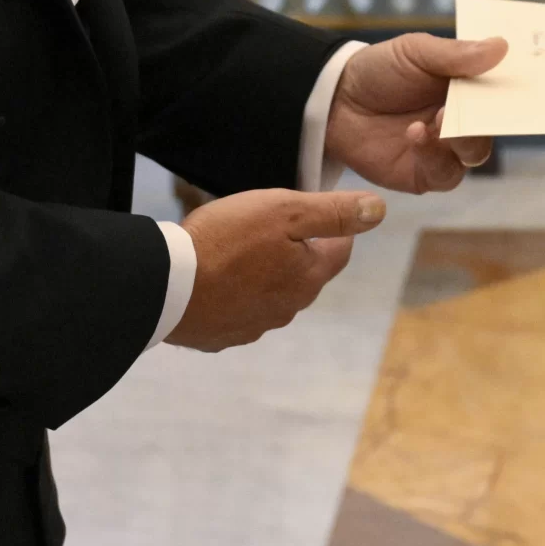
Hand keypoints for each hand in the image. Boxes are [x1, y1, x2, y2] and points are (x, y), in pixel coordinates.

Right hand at [165, 188, 384, 351]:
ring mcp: (253, 327)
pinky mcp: (221, 336)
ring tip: (243, 250)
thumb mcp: (285, 210)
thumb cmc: (227, 240)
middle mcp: (287, 309)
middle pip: (306, 275)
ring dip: (266, 275)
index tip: (318, 209)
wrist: (165, 286)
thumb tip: (379, 211)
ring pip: (273, 295)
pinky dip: (237, 294)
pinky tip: (218, 279)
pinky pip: (239, 311)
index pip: (340, 251)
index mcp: (307, 278)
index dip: (334, 227)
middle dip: (299, 251)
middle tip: (274, 226)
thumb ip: (333, 212)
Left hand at [326, 32, 509, 192]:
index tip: (516, 86)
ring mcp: (446, 149)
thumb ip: (456, 55)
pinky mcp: (425, 174)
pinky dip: (434, 156)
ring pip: (475, 154)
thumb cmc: (380, 70)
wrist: (334, 100)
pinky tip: (415, 134)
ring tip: (438, 121)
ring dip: (462, 139)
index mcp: (467, 88)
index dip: (511, 90)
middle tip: (470, 105)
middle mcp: (463, 120)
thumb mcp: (416, 52)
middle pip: (493, 127)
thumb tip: (501, 47)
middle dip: (486, 119)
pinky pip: (445, 174)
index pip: (500, 92)